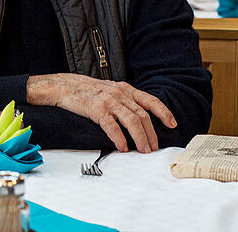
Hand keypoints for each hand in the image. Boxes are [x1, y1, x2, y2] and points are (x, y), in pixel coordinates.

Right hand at [26, 73, 176, 152]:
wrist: (65, 86)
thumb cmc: (86, 90)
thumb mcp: (110, 90)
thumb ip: (124, 99)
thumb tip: (138, 116)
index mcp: (125, 89)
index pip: (150, 100)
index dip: (163, 112)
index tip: (172, 123)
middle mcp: (120, 94)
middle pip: (142, 115)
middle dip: (151, 134)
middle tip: (153, 147)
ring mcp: (109, 101)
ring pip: (132, 121)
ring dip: (140, 138)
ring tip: (143, 150)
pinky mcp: (97, 109)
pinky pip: (112, 126)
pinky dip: (119, 138)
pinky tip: (122, 147)